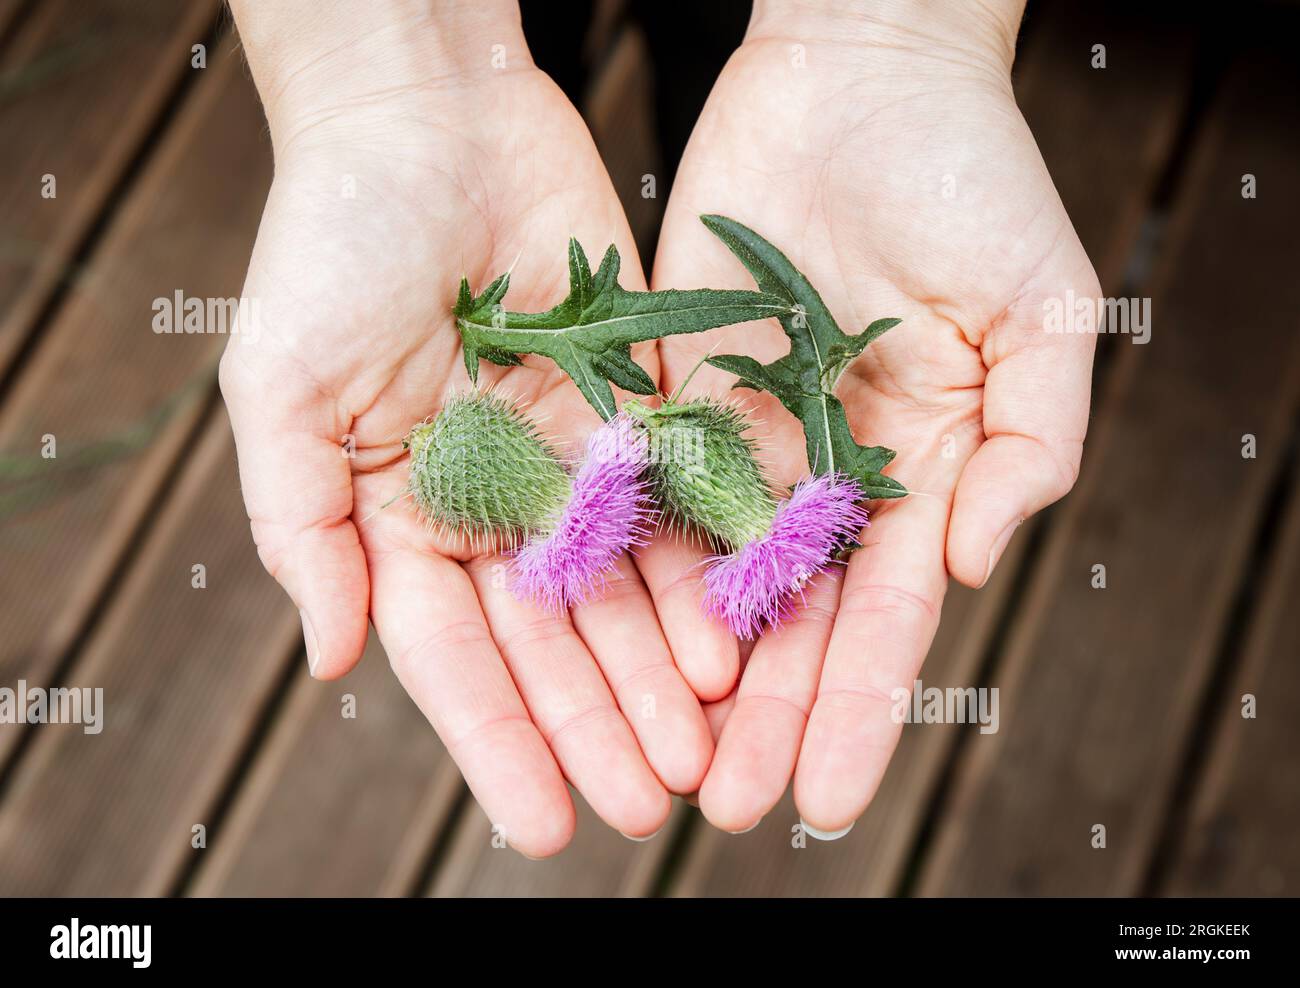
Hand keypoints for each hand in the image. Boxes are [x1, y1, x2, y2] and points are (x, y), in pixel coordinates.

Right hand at [219, 2, 710, 855]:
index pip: (456, 655)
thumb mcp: (282, 388)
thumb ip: (304, 528)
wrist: (431, 117)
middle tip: (651, 808)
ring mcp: (570, 459)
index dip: (500, 739)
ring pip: (625, 589)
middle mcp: (493, 502)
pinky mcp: (636, 407)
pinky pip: (676, 502)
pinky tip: (735, 640)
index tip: (544, 822)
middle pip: (555, 639)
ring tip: (707, 751)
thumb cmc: (334, 243)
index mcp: (402, 514)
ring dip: (662, 673)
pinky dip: (702, 572)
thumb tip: (331, 662)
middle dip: (601, 724)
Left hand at [651, 0, 1097, 834]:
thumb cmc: (973, 179)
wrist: (863, 77)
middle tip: (726, 808)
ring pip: (704, 574)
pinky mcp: (670, 389)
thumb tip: (972, 562)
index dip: (857, 706)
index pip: (882, 617)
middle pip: (785, 620)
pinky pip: (644, 483)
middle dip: (761, 716)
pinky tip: (599, 633)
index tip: (827, 793)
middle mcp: (822, 475)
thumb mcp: (1042, 309)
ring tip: (657, 756)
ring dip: (681, 669)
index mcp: (916, 473)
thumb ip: (1032, 439)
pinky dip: (624, 559)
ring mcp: (742, 438)